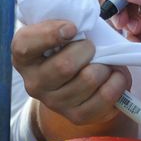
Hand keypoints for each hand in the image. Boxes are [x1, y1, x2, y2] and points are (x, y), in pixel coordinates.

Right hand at [12, 20, 128, 126]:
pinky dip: (117, 82)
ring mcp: (54, 103)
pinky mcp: (76, 116)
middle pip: (65, 66)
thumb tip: (78, 27)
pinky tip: (114, 76)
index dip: (51, 34)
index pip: (25, 45)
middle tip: (91, 47)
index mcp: (23, 57)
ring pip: (88, 79)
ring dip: (104, 65)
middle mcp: (33, 83)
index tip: (72, 28)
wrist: (73, 80)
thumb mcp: (59, 30)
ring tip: (104, 62)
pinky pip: (105, 97)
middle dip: (87, 49)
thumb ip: (63, 24)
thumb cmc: (67, 46)